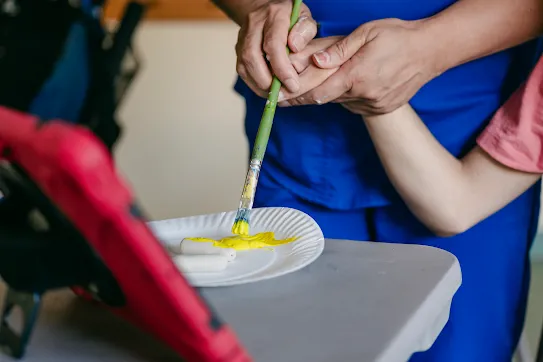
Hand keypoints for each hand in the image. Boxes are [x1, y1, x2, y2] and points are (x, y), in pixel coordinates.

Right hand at [235, 0, 317, 97]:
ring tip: (276, 95)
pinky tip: (268, 90)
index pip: (273, 44)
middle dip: (268, 81)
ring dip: (260, 85)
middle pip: (252, 57)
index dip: (282, 68)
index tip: (293, 85)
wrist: (267, 9)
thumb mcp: (305, 18)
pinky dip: (255, 84)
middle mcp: (253, 24)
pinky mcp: (238, 50)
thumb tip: (295, 47)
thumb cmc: (290, 18)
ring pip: (244, 66)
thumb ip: (305, 31)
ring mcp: (242, 37)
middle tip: (284, 93)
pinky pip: (243, 71)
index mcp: (273, 15)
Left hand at [278, 19, 439, 114]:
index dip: (296, 96)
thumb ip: (339, 49)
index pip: (317, 92)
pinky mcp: (382, 109)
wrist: (432, 51)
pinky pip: (355, 106)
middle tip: (282, 98)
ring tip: (314, 86)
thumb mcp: (367, 33)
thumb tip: (316, 60)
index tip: (277, 99)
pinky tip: (347, 85)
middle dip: (304, 97)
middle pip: (324, 99)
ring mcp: (374, 104)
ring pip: (339, 102)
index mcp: (356, 75)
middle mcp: (364, 95)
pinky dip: (346, 97)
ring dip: (327, 95)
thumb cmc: (398, 36)